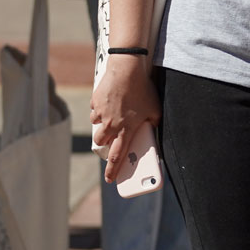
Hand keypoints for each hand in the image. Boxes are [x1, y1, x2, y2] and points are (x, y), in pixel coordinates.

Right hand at [89, 57, 160, 183]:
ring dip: (101, 124)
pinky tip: (109, 100)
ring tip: (111, 115)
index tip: (110, 180)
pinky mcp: (95, 101)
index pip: (117, 157)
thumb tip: (154, 130)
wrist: (126, 69)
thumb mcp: (155, 109)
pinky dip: (99, 108)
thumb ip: (153, 123)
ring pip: (96, 125)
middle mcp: (111, 124)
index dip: (113, 170)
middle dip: (103, 142)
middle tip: (110, 137)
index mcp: (126, 130)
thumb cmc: (143, 89)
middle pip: (101, 142)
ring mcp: (101, 113)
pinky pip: (95, 109)